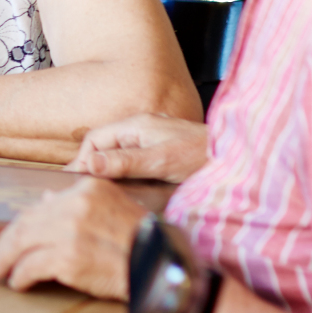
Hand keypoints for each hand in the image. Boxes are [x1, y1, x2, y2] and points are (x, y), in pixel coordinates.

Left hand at [0, 178, 142, 299]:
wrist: (161, 265)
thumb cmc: (141, 240)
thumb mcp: (113, 207)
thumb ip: (78, 202)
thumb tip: (44, 200)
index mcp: (87, 188)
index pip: (42, 205)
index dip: (23, 224)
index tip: (14, 238)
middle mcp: (75, 205)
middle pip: (26, 221)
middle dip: (5, 242)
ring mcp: (70, 230)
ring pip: (22, 241)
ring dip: (5, 259)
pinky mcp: (69, 257)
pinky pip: (32, 265)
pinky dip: (20, 275)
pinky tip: (18, 282)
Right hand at [67, 112, 209, 181]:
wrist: (236, 158)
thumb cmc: (200, 157)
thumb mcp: (159, 162)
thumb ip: (124, 162)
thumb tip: (89, 164)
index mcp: (136, 125)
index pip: (96, 139)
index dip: (83, 159)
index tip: (75, 180)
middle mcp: (142, 128)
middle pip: (106, 145)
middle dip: (93, 163)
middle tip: (83, 187)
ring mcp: (154, 138)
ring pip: (120, 151)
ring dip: (109, 167)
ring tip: (100, 187)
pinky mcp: (164, 150)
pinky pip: (134, 157)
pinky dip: (124, 170)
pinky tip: (126, 183)